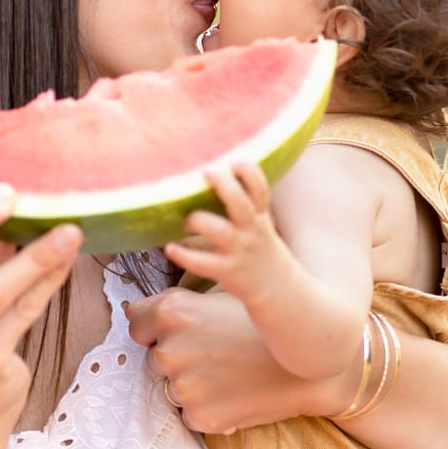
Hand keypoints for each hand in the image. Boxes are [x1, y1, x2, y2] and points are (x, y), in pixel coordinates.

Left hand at [123, 287, 358, 433]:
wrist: (311, 365)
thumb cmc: (267, 326)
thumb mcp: (220, 298)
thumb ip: (172, 306)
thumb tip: (131, 312)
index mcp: (173, 314)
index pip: (136, 325)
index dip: (155, 329)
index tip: (181, 333)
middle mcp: (171, 351)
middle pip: (154, 359)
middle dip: (177, 358)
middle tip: (217, 353)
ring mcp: (184, 388)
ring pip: (172, 388)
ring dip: (192, 384)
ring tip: (230, 373)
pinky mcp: (201, 417)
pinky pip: (190, 414)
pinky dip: (207, 408)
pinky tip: (234, 393)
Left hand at [162, 161, 292, 306]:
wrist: (277, 287)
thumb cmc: (261, 248)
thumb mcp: (262, 223)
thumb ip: (246, 203)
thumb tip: (218, 175)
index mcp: (259, 216)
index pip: (260, 189)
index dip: (249, 173)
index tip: (235, 161)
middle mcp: (250, 231)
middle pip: (240, 204)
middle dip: (224, 186)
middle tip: (207, 171)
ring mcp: (239, 251)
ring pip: (220, 231)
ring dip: (198, 220)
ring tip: (186, 220)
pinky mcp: (227, 271)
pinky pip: (203, 263)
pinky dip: (184, 255)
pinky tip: (170, 249)